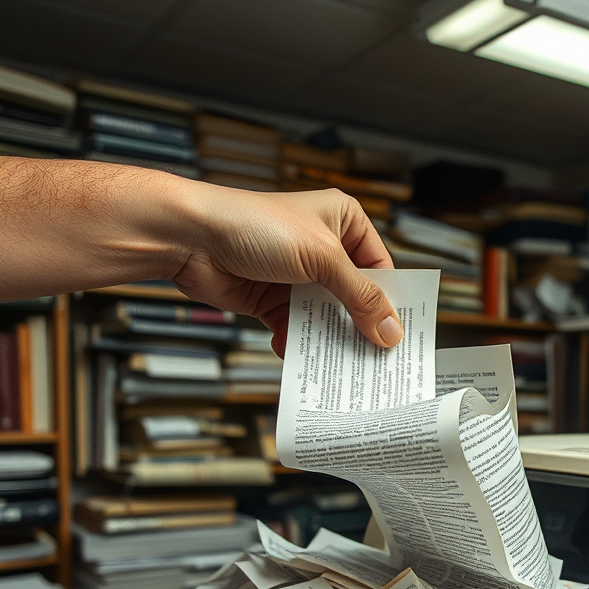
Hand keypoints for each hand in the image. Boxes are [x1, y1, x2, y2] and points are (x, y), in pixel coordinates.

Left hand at [171, 187, 400, 357]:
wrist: (190, 238)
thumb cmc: (253, 225)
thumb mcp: (321, 258)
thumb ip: (359, 297)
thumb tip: (390, 331)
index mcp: (343, 222)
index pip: (380, 268)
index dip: (390, 302)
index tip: (399, 335)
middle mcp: (323, 248)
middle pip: (355, 297)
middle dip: (361, 326)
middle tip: (377, 358)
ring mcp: (298, 276)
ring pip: (327, 316)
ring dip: (332, 340)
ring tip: (344, 366)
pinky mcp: (273, 300)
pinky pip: (298, 328)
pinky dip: (300, 344)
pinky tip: (303, 358)